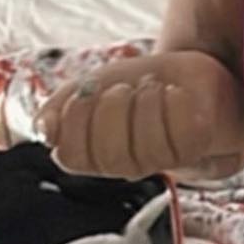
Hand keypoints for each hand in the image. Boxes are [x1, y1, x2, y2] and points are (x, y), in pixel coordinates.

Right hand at [34, 50, 243, 178]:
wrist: (196, 77)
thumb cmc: (142, 85)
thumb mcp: (93, 87)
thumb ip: (61, 107)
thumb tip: (44, 130)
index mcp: (97, 153)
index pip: (70, 155)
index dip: (75, 119)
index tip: (88, 92)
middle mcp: (129, 165)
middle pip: (108, 156)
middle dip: (113, 109)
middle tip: (126, 88)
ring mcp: (165, 161)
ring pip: (146, 148)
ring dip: (146, 103)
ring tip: (154, 88)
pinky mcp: (198, 148)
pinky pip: (181, 134)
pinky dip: (176, 103)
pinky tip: (177, 94)